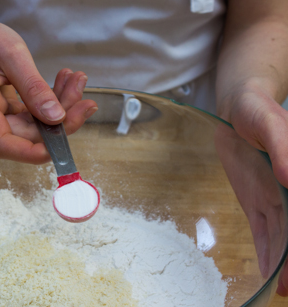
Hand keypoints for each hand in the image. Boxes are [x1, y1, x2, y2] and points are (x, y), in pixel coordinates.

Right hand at [0, 10, 96, 163]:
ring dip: (59, 109)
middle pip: (25, 135)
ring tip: (76, 82)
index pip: (2, 144)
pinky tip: (63, 84)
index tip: (62, 145)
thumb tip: (56, 117)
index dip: (32, 153)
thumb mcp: (11, 52)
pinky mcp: (1, 112)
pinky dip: (48, 103)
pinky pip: (29, 116)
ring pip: (32, 126)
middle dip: (60, 120)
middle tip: (85, 100)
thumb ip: (33, 86)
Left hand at [216, 90, 287, 294]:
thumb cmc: (258, 111)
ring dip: (282, 264)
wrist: (238, 110)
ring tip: (281, 289)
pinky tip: (267, 270)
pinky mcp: (255, 201)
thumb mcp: (271, 124)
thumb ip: (284, 149)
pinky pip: (262, 229)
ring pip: (282, 237)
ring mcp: (274, 199)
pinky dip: (265, 250)